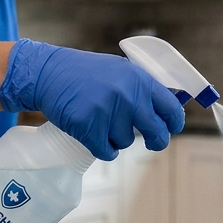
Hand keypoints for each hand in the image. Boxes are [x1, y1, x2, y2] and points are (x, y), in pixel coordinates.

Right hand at [0, 40, 185, 159]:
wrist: (49, 74)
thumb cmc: (84, 73)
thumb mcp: (120, 71)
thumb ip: (141, 87)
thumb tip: (165, 109)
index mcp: (139, 80)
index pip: (170, 108)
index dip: (174, 122)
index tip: (172, 128)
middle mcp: (128, 96)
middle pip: (156, 132)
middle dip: (156, 141)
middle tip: (153, 143)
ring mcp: (108, 112)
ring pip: (127, 142)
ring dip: (117, 138)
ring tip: (102, 122)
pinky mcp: (89, 128)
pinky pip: (107, 151)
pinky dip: (103, 149)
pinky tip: (95, 137)